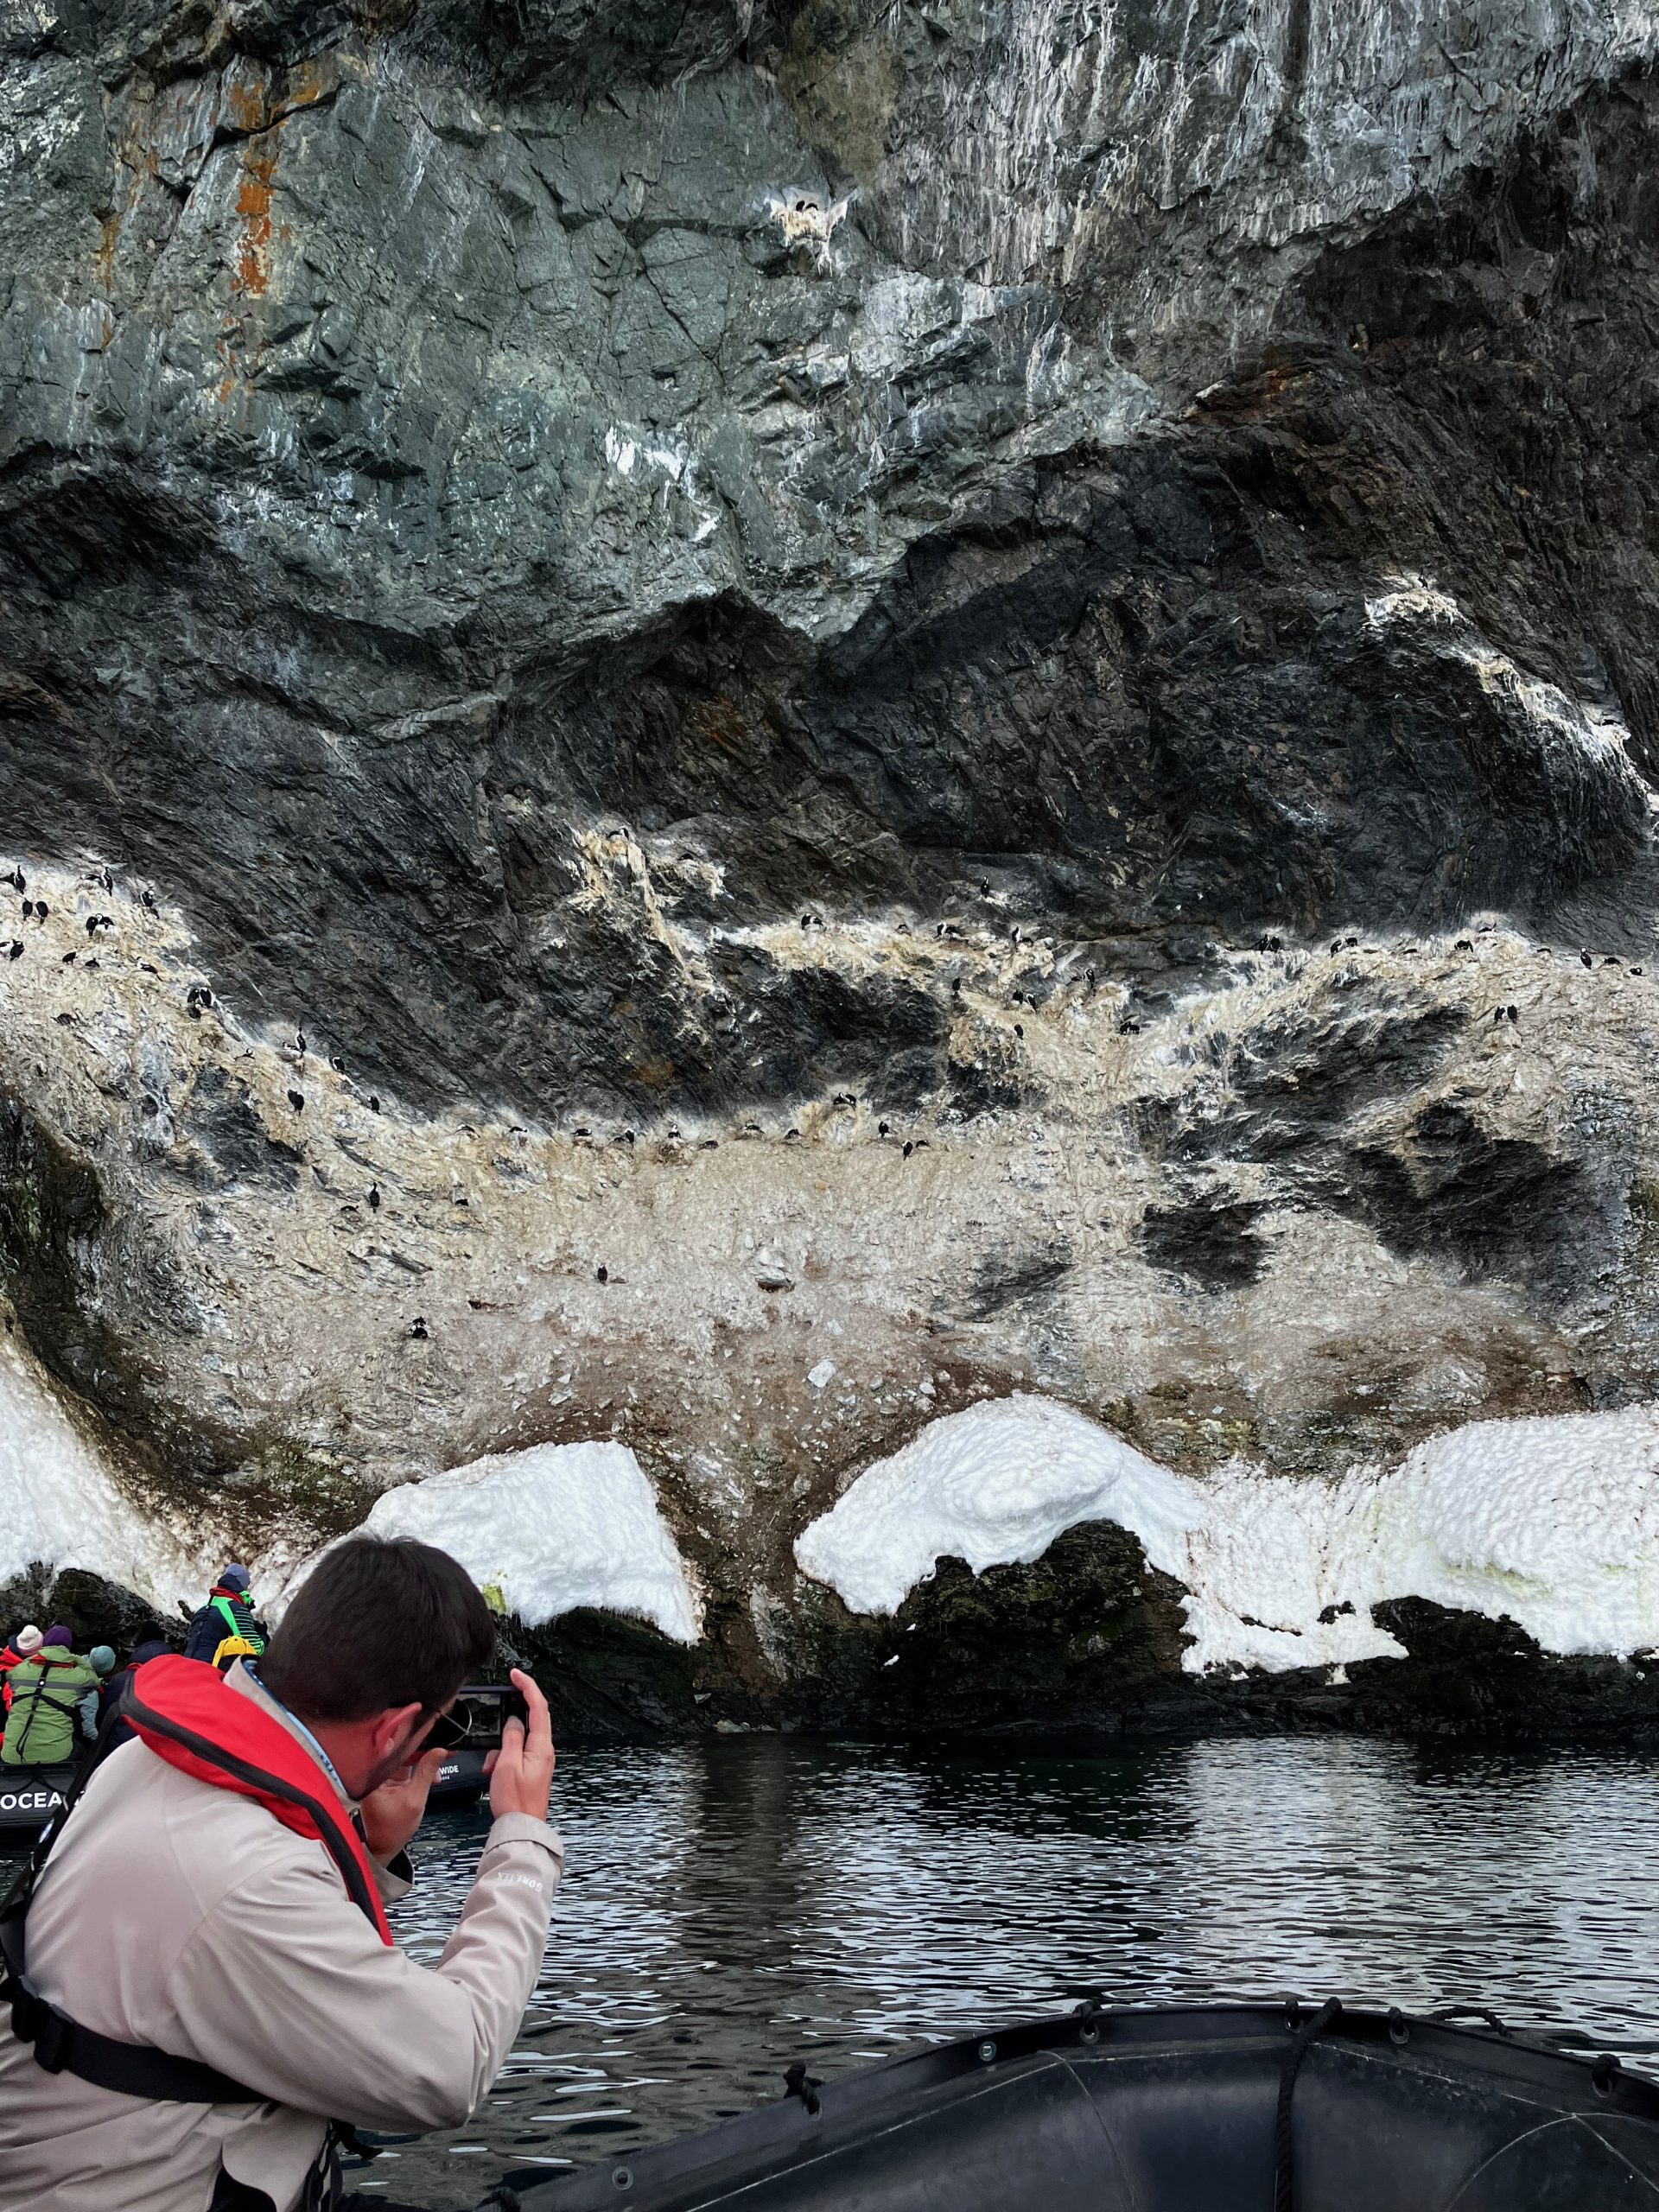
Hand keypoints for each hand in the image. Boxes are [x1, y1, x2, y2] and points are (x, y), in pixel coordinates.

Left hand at [361, 1745, 445, 1861]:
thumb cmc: (393, 1829)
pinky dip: (421, 1767)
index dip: (412, 1735)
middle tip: (442, 1745)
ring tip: (441, 1761)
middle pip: (401, 1748)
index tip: (430, 1727)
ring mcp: (384, 1775)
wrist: (383, 1847)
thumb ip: (426, 1773)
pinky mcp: (391, 1780)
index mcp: (375, 1773)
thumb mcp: (414, 1800)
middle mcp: (377, 1771)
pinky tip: (433, 1774)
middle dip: (423, 1746)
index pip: (394, 1745)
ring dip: (425, 1757)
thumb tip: (439, 1750)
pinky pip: (408, 1766)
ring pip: (407, 1756)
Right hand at [487, 1668, 554, 1822]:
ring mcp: (538, 1760)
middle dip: (509, 1718)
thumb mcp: (507, 1764)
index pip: (538, 1706)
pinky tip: (493, 1771)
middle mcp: (544, 1750)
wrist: (520, 1828)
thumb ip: (510, 1737)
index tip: (515, 1675)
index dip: (527, 1686)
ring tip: (491, 1764)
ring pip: (518, 1738)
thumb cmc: (515, 1801)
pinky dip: (502, 1757)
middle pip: (530, 1719)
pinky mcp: (531, 1769)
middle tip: (496, 1714)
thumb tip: (513, 1720)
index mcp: (541, 1745)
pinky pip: (516, 1753)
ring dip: (501, 1745)